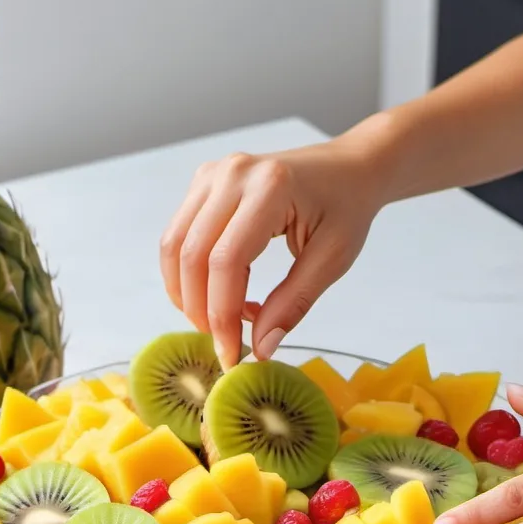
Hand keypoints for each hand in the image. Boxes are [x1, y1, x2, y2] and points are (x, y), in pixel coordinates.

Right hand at [159, 140, 382, 369]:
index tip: (232, 355)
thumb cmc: (346, 208)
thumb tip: (260, 349)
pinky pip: (179, 236)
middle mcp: (233, 174)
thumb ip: (294, 303)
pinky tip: (215, 295)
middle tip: (223, 345)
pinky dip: (188, 275)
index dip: (222, 315)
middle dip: (200, 310)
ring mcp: (212, 175)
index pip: (226, 261)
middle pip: (192, 255)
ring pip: (174, 246)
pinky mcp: (203, 184)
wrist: (347, 168)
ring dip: (186, 295)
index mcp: (270, 187)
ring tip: (215, 323)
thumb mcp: (332, 259)